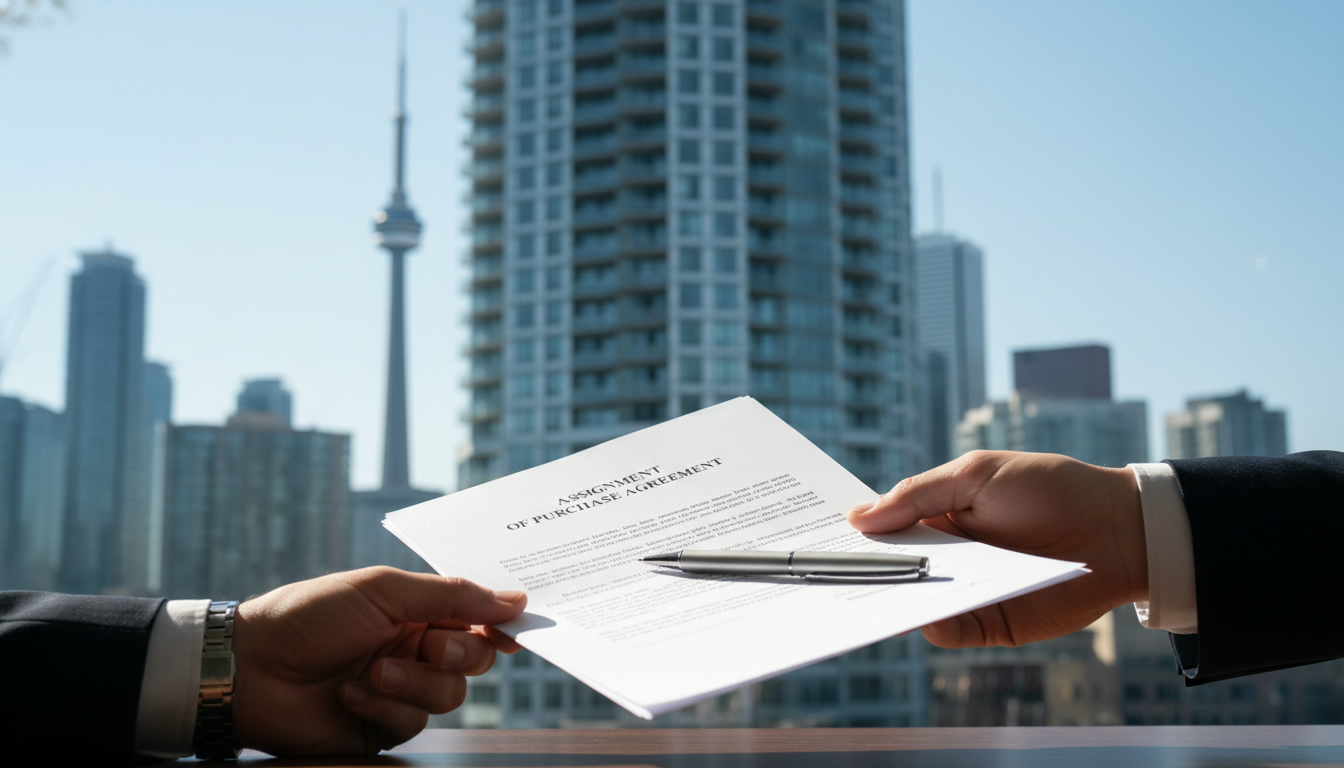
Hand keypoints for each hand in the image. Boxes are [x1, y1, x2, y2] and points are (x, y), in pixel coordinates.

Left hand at [231, 566, 526, 755]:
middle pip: (474, 657)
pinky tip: (349, 693)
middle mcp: (415, 648)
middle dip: (457, 652)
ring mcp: (401, 689)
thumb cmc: (311, 616)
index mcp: (417, 609)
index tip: (514, 629)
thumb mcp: (384, 591)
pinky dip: (382, 706)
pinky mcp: (384, 726)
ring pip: (449, 695)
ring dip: (412, 682)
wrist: (251, 669)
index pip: (476, 615)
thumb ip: (451, 595)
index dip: (499, 622)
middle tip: (429, 646)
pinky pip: (413, 723)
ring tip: (371, 672)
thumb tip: (515, 599)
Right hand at [847, 451, 1146, 648]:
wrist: (1119, 528)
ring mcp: (965, 590)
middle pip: (890, 569)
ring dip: (890, 601)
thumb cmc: (1049, 488)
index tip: (810, 536)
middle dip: (859, 572)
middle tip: (822, 574)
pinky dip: (932, 625)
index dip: (852, 534)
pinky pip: (948, 631)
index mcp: (936, 515)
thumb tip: (857, 518)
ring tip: (863, 596)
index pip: (883, 528)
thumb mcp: (976, 474)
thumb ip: (917, 495)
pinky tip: (920, 614)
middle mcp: (945, 556)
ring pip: (914, 602)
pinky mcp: (989, 623)